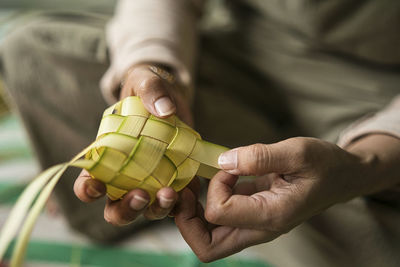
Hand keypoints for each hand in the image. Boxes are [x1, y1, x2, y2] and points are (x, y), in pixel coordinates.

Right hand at [74, 63, 192, 224]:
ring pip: (146, 210)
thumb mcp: (145, 81)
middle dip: (126, 209)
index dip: (87, 190)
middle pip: (116, 208)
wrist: (172, 98)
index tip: (97, 187)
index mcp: (107, 155)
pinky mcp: (173, 181)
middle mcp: (125, 176)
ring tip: (171, 194)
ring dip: (156, 209)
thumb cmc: (148, 90)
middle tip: (142, 195)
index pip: (88, 181)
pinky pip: (175, 202)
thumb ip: (150, 89)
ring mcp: (150, 181)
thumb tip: (164, 110)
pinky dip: (182, 202)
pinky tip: (190, 190)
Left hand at [174, 137, 376, 261]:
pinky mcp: (253, 215)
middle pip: (207, 246)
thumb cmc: (325, 165)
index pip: (219, 212)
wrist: (341, 176)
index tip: (230, 167)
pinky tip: (213, 180)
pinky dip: (206, 204)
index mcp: (271, 216)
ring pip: (209, 239)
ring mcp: (255, 225)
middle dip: (186, 220)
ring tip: (193, 185)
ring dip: (193, 214)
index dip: (215, 185)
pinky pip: (220, 222)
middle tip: (185, 191)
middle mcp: (260, 228)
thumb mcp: (298, 152)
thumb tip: (224, 162)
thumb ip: (260, 157)